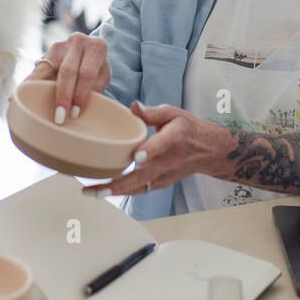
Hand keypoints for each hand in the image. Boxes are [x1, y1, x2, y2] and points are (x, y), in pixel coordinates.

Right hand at [27, 32, 109, 123]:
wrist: (88, 49)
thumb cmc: (97, 67)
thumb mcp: (102, 76)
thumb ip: (95, 89)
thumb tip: (82, 112)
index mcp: (96, 47)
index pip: (87, 73)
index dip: (81, 94)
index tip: (75, 113)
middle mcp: (77, 42)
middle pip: (68, 71)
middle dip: (63, 95)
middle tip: (60, 117)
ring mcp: (60, 46)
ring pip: (48, 69)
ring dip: (41, 90)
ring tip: (35, 107)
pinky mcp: (46, 53)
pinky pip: (36, 71)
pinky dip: (29, 84)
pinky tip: (21, 95)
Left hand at [84, 102, 229, 196]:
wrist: (207, 151)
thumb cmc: (187, 129)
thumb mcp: (173, 114)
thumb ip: (152, 112)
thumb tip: (133, 107)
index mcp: (174, 137)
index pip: (162, 145)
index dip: (150, 150)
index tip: (137, 157)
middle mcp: (169, 160)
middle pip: (144, 175)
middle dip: (119, 183)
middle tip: (96, 188)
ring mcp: (165, 176)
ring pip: (139, 187)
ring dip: (116, 191)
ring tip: (92, 192)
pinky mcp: (160, 184)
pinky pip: (140, 190)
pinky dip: (122, 192)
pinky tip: (103, 191)